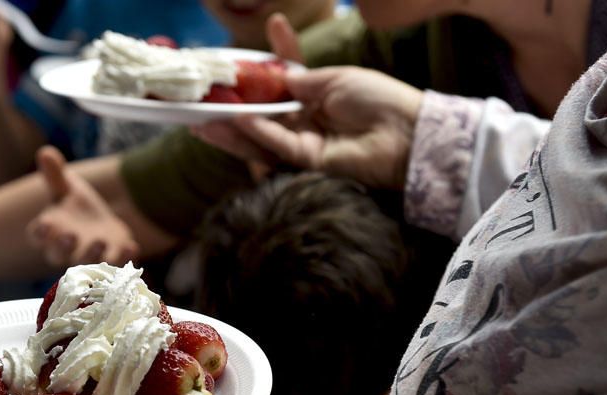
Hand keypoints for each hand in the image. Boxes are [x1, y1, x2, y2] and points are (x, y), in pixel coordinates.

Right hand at [26, 146, 139, 266]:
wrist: (101, 225)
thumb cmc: (76, 207)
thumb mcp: (66, 188)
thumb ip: (55, 175)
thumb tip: (45, 152)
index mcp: (50, 231)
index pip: (37, 236)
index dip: (40, 233)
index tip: (45, 224)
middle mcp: (65, 249)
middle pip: (58, 255)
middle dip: (64, 247)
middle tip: (70, 235)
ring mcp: (88, 257)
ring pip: (87, 263)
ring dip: (93, 254)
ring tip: (101, 240)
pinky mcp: (110, 259)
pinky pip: (115, 264)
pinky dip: (123, 258)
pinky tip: (131, 246)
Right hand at [194, 65, 423, 189]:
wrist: (405, 133)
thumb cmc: (379, 99)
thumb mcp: (337, 78)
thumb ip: (302, 80)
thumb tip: (275, 79)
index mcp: (317, 96)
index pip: (286, 77)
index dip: (276, 53)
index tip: (274, 21)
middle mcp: (306, 120)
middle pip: (261, 113)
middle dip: (232, 106)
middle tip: (203, 99)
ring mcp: (303, 142)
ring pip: (259, 135)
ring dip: (230, 128)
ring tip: (201, 119)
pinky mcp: (306, 161)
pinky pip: (275, 144)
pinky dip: (255, 133)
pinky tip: (236, 121)